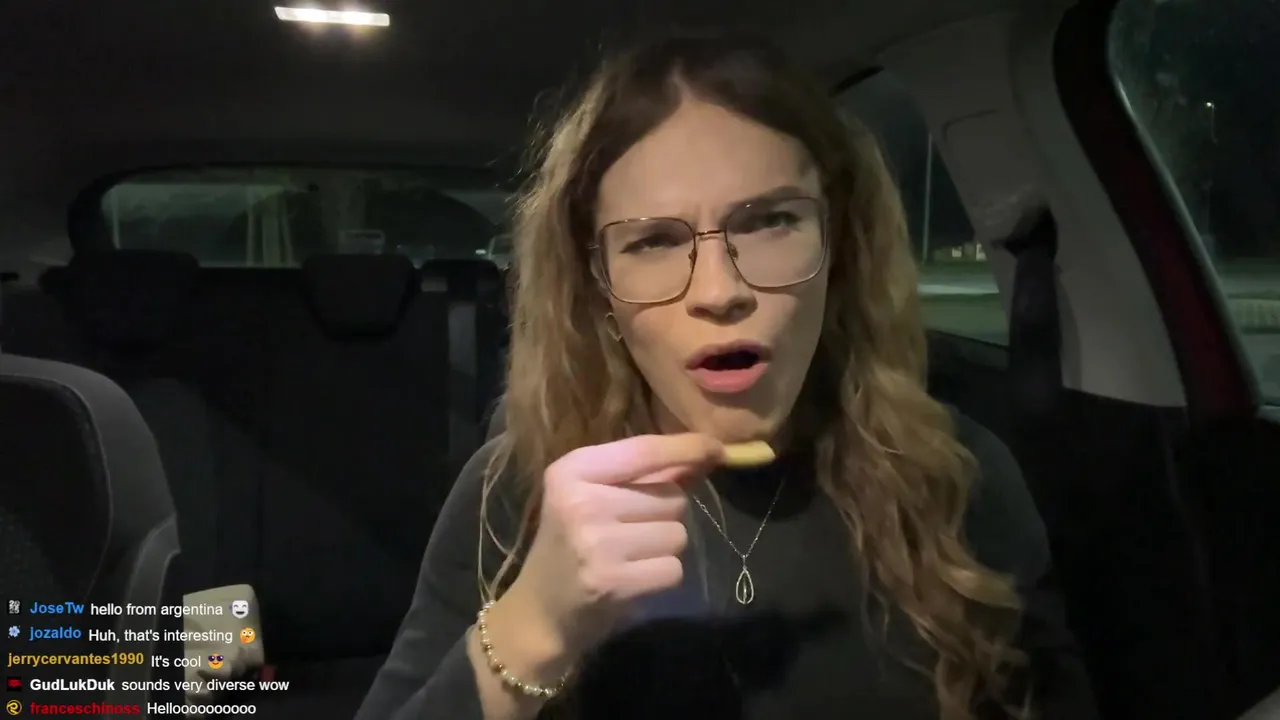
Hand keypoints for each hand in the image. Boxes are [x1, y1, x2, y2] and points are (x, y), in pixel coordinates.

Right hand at [493, 433, 724, 660]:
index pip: (645, 450)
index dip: (688, 448)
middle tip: (627, 533)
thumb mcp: (596, 496)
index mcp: (572, 471)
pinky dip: (661, 577)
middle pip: (672, 496)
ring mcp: (597, 543)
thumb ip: (650, 474)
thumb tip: (708, 453)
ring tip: (628, 557)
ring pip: (678, 533)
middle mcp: (582, 502)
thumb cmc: (573, 545)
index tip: (717, 448)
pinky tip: (631, 579)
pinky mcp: (613, 581)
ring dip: (664, 548)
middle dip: (664, 515)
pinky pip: (673, 569)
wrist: (540, 612)